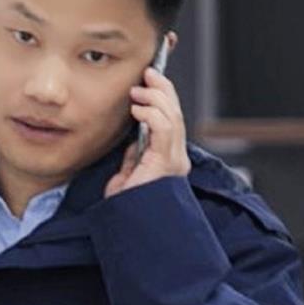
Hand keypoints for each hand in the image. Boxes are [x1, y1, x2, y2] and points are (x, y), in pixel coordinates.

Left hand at [103, 66, 190, 198]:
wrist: (128, 231)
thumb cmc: (127, 209)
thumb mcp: (127, 176)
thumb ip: (134, 157)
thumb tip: (134, 138)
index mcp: (169, 159)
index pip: (171, 120)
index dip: (166, 95)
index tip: (153, 75)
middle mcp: (177, 159)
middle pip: (175, 114)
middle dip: (163, 89)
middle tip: (148, 74)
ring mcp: (174, 161)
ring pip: (173, 117)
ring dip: (156, 98)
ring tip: (140, 89)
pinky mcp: (167, 163)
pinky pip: (164, 129)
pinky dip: (152, 114)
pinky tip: (138, 110)